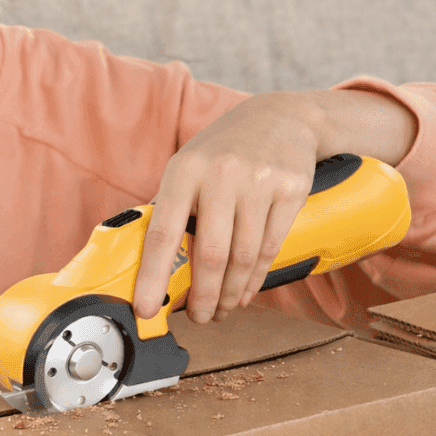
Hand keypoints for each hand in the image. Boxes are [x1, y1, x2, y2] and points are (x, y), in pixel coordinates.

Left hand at [132, 93, 318, 324]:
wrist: (281, 117)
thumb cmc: (223, 151)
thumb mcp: (189, 167)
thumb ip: (171, 209)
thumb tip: (147, 266)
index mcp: (184, 171)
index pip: (163, 233)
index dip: (152, 276)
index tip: (145, 308)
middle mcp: (221, 174)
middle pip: (209, 255)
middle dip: (202, 297)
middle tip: (199, 318)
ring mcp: (259, 182)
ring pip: (242, 258)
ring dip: (230, 293)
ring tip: (222, 309)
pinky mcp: (291, 190)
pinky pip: (269, 248)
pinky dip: (255, 278)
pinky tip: (245, 291)